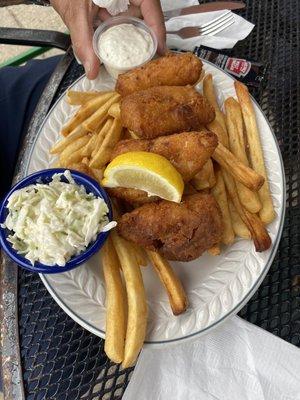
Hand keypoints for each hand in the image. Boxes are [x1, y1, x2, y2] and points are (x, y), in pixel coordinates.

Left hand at [50, 0, 165, 79]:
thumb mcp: (76, 14)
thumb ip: (84, 42)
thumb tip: (92, 70)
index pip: (150, 5)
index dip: (158, 28)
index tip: (160, 49)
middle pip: (148, 13)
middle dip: (150, 37)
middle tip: (152, 58)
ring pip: (137, 16)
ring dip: (138, 37)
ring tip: (141, 58)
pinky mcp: (114, 3)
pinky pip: (125, 18)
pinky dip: (125, 33)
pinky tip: (123, 49)